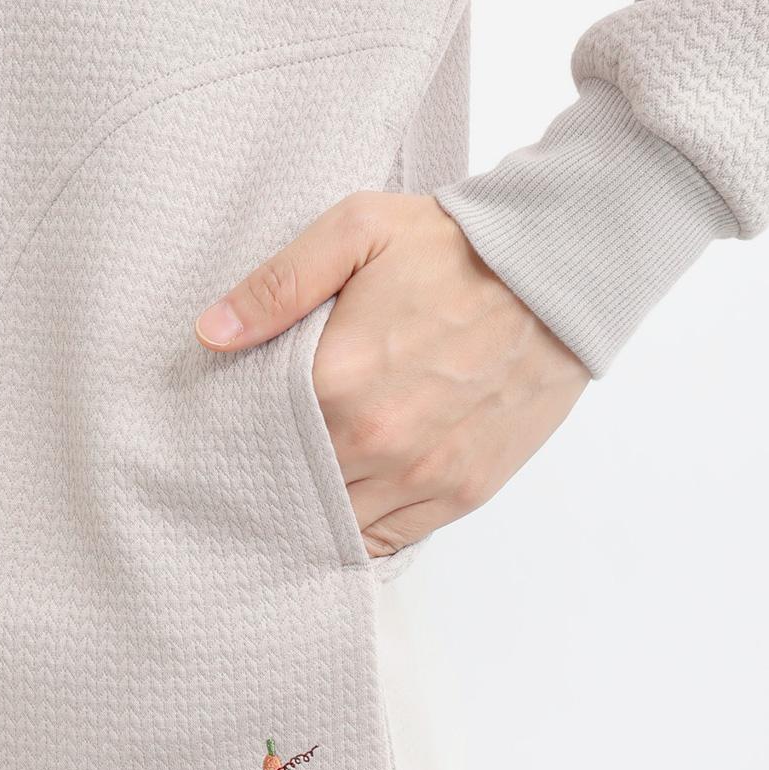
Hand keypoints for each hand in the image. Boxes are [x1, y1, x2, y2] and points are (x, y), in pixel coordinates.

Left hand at [194, 192, 589, 556]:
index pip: (258, 439)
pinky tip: (347, 508)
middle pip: (295, 487)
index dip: (239, 439)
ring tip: (299, 488)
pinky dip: (364, 532)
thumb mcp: (355, 231)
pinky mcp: (465, 490)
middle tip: (257, 466)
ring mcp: (425, 473)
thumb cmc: (454, 246)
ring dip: (315, 512)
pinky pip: (394, 539)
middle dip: (274, 479)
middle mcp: (378, 441)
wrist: (558, 270)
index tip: (228, 433)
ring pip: (341, 524)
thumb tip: (210, 334)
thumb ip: (277, 286)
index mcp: (339, 381)